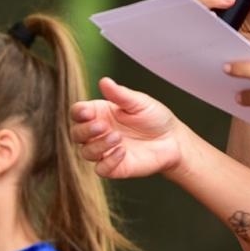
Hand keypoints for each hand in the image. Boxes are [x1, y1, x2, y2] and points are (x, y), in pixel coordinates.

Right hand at [70, 77, 191, 179]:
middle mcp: (99, 133)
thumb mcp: (139, 102)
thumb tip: (104, 81)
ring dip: (98, 145)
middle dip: (85, 130)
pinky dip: (108, 161)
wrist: (174, 140)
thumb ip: (120, 94)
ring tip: (117, 137)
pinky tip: (123, 151)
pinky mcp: (115, 167)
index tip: (87, 112)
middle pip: (76, 134)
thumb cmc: (155, 118)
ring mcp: (105, 151)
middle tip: (102, 126)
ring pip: (86, 152)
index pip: (78, 113)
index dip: (78, 113)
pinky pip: (101, 169)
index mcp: (100, 113)